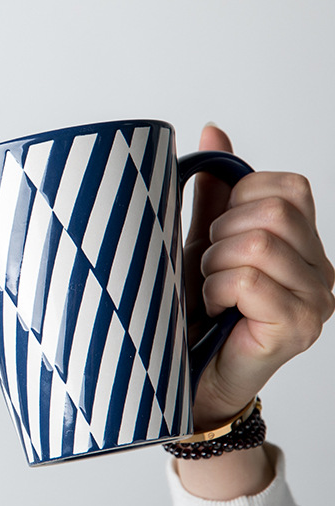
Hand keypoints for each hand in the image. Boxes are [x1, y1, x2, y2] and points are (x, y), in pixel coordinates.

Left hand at [177, 124, 334, 497]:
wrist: (184, 376)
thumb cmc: (192, 308)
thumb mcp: (201, 240)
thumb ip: (213, 190)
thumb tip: (214, 129)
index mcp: (303, 242)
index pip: (284, 186)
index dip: (235, 203)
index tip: (215, 237)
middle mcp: (322, 268)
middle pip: (270, 211)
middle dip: (219, 236)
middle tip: (209, 270)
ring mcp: (317, 300)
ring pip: (257, 243)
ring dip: (214, 266)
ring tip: (210, 291)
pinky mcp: (298, 328)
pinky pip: (250, 280)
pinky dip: (217, 290)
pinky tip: (215, 310)